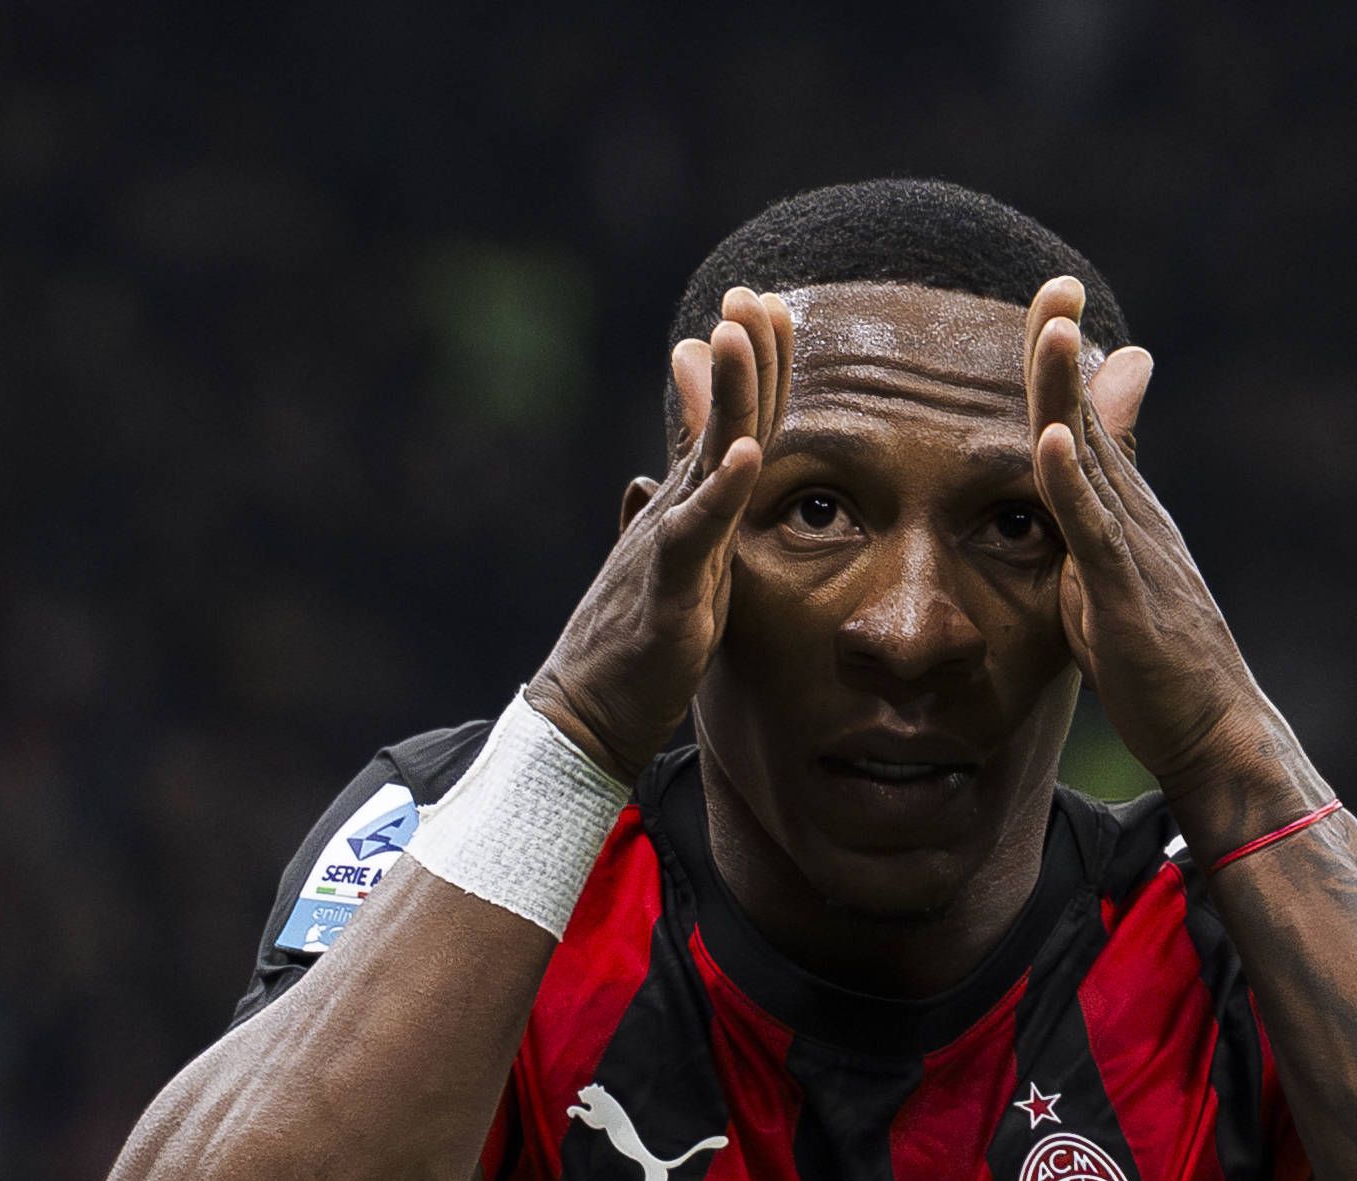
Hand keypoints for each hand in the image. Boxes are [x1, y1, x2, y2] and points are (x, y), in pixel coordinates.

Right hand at [528, 288, 794, 781]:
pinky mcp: (664, 595)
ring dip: (726, 395)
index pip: (730, 425)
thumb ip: (695, 498)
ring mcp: (666, 549)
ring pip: (704, 459)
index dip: (754, 366)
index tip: (772, 304)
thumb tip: (706, 442)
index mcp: (688, 508)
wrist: (584, 714)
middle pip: (721, 422)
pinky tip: (741, 454)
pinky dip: (718, 494)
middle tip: (751, 291)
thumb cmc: (635, 643)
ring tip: (737, 332)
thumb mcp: (680, 559)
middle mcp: (675, 514)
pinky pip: (693, 537)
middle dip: (741, 355)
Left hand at [1022, 278, 1313, 848]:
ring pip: (1093, 460)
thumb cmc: (1155, 665)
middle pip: (1088, 417)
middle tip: (1055, 281)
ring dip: (1071, 392)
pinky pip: (1094, 534)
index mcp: (1123, 514)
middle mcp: (1135, 518)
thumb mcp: (1108, 580)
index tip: (1048, 297)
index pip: (1083, 422)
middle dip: (1066, 349)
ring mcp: (1134, 554)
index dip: (1061, 362)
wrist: (1211, 731)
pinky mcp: (1126, 600)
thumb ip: (1084, 526)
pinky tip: (1049, 442)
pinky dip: (1071, 485)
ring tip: (1056, 329)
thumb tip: (1067, 479)